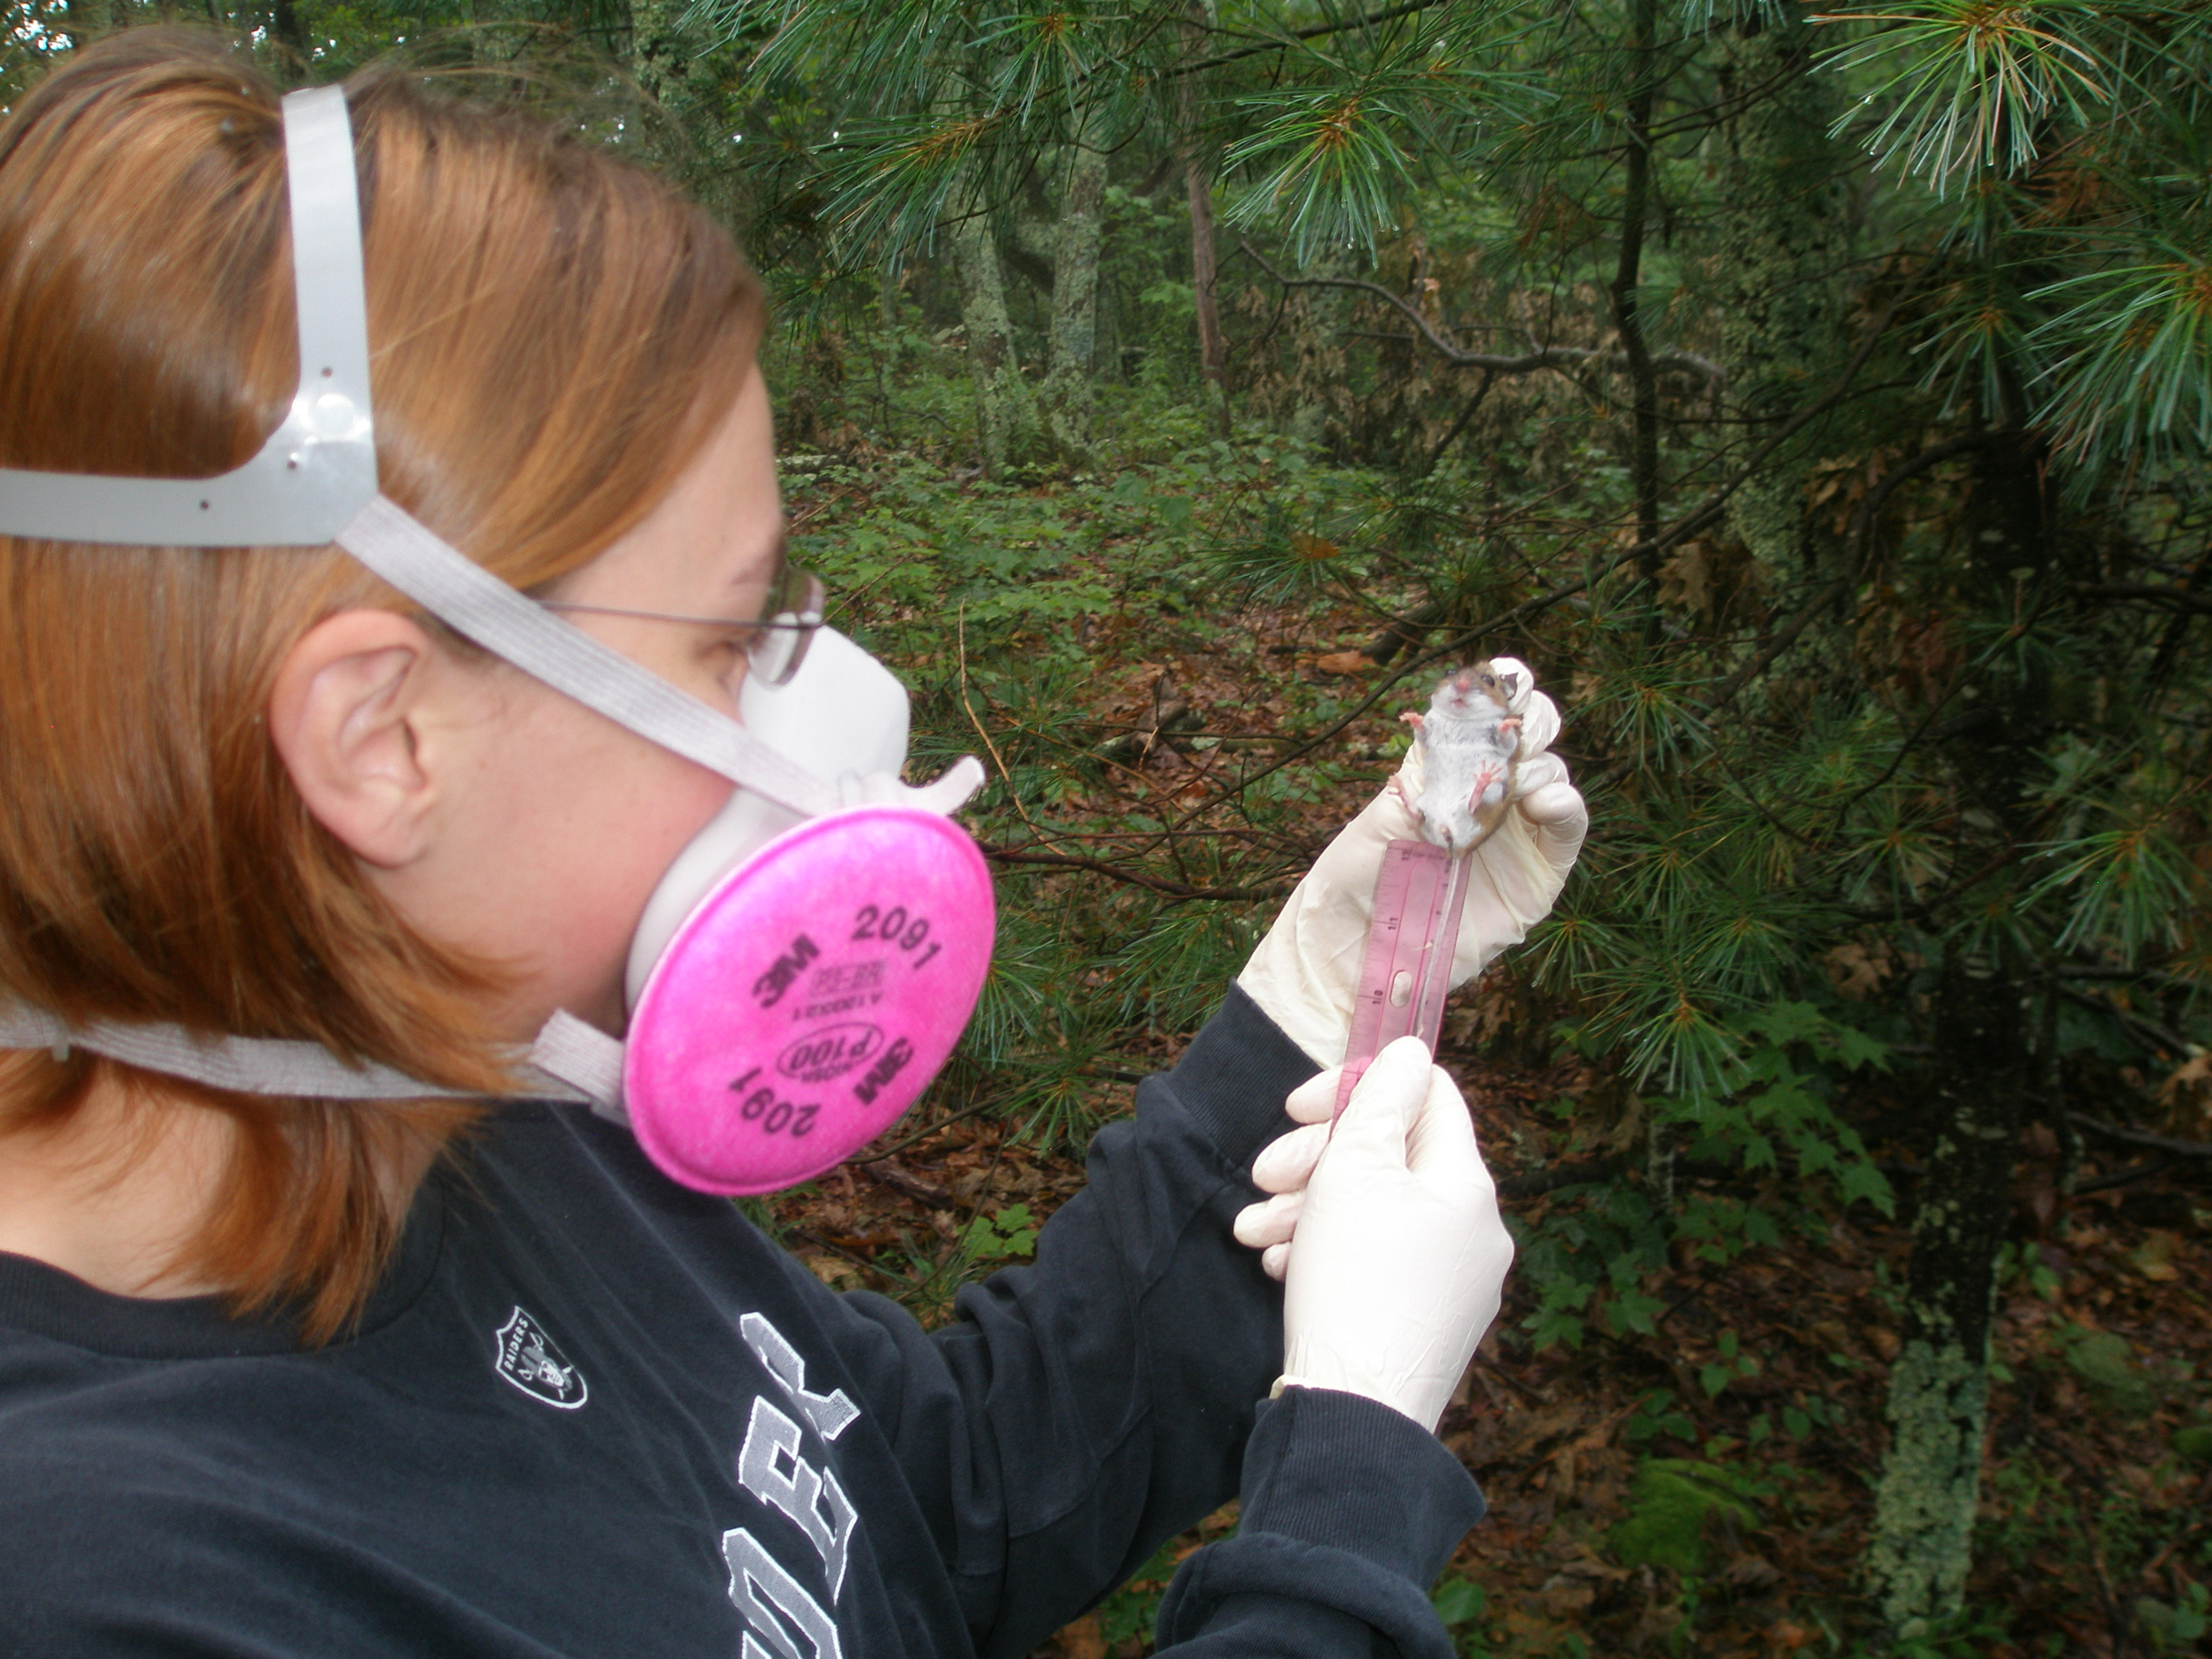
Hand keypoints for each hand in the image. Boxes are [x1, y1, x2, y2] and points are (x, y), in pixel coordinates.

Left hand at [1235, 660, 1586, 1065]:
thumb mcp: (1385, 811)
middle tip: (1510, 736)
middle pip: (1535, 732)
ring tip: (1511, 789)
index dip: (1504, 687)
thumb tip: (1466, 721)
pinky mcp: (1540, 872)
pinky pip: (1570, 826)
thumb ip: (1431, 767)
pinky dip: (1565, 805)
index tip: (1501, 682)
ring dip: (1541, 766)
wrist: (1357, 950)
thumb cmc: (1357, 879)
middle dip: (1531, 720)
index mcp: (1449, 766)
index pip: (1491, 712)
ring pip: (1555, 774)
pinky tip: (1541, 804)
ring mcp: (1519, 830)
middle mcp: (1490, 792)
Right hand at [1261, 1037, 1511, 1432]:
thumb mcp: (1354, 1170)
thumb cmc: (1353, 1284)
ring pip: (1375, 1213)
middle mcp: (1473, 1231)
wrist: (1354, 1415)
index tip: (1302, 1104)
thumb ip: (1380, 1102)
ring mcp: (1453, 1282)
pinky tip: (1281, 1266)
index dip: (1361, 1086)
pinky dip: (1327, 1252)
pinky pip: (1375, 1262)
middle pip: (1392, 1158)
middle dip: (1317, 1157)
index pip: (1430, 1096)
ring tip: (1256, 1231)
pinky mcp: (1424, 1322)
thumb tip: (1412, 1050)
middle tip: (1264, 1171)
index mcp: (1467, 1186)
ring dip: (1308, 1207)